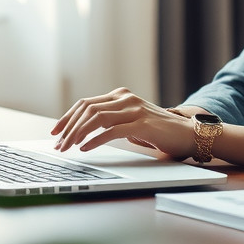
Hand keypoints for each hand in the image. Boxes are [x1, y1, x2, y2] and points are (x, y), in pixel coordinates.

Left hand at [50, 88, 197, 156]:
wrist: (189, 134)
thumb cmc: (159, 132)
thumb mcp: (131, 123)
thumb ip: (112, 122)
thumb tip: (85, 132)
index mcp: (120, 96)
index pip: (86, 103)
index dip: (67, 117)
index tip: (55, 131)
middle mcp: (125, 99)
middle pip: (87, 109)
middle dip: (68, 127)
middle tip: (58, 144)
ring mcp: (134, 109)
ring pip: (96, 118)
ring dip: (77, 133)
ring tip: (68, 147)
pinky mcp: (141, 123)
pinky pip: (111, 130)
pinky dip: (94, 140)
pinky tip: (85, 148)